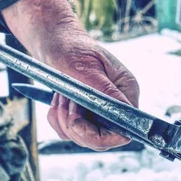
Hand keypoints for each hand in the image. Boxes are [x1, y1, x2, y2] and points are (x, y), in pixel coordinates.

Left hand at [2, 0, 138, 150]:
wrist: (54, 40)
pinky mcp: (84, 116)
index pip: (125, 130)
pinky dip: (57, 119)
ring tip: (60, 95)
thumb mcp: (87, 68)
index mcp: (126, 93)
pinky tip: (56, 100)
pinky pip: (69, 133)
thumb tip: (125, 112)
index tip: (78, 124)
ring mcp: (100, 113)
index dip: (102, 135)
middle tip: (65, 100)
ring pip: (82, 138)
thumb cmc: (71, 47)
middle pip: (101, 140)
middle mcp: (117, 106)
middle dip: (76, 126)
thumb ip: (106, 92)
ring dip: (64, 119)